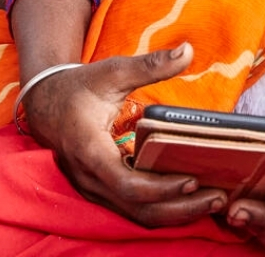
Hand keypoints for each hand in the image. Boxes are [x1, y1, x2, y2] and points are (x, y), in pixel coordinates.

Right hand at [22, 43, 227, 226]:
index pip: (125, 183)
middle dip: (179, 208)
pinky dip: (163, 208)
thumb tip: (187, 50)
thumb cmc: (80, 86)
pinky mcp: (103, 190)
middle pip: (137, 208)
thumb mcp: (113, 71)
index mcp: (89, 149)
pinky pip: (134, 208)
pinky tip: (191, 198)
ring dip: (175, 213)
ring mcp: (95, 189)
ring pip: (136, 214)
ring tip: (212, 201)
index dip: (159, 187)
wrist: (46, 104)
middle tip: (218, 197)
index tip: (192, 179)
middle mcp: (90, 178)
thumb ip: (150, 65)